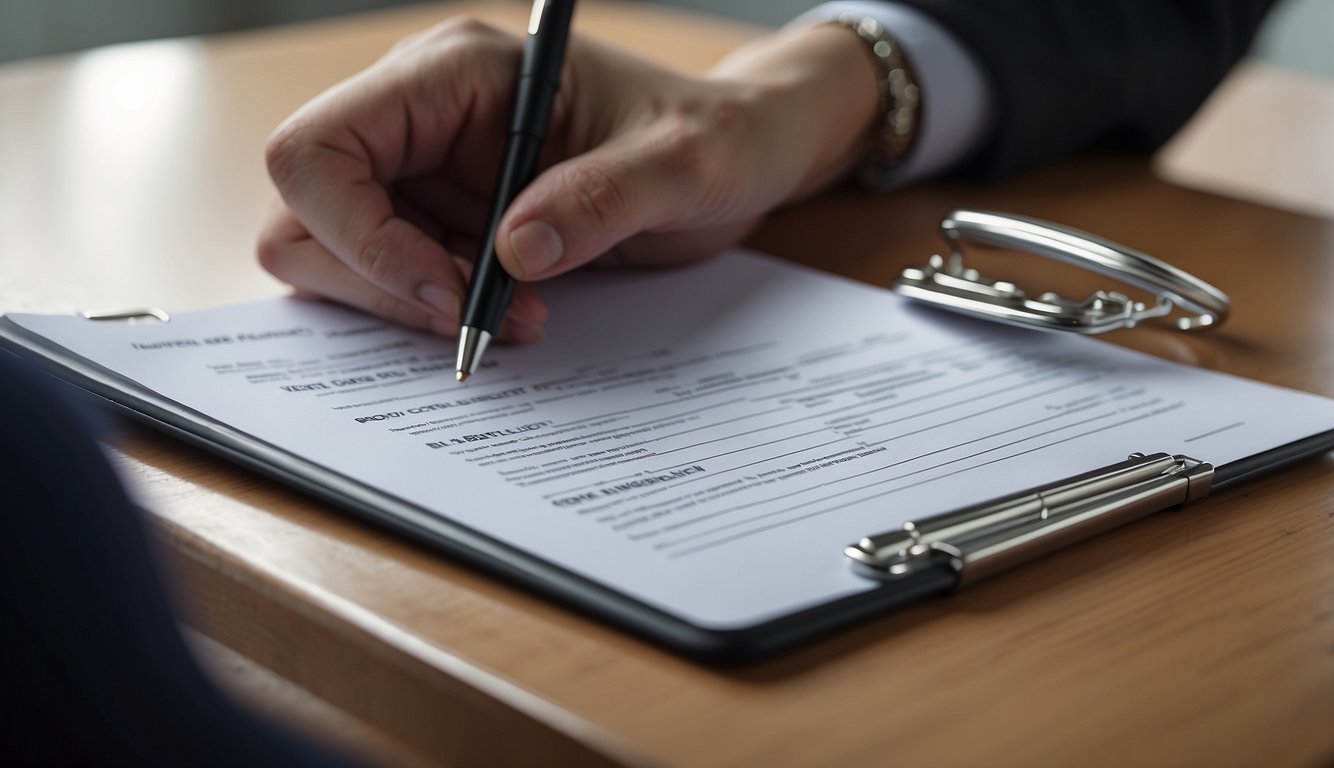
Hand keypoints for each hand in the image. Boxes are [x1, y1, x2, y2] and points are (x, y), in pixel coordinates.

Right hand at [258, 17, 878, 339]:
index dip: (358, 235)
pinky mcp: (442, 218)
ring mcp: (425, 170)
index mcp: (453, 73)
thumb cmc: (713, 137)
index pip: (317, 149)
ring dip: (406, 306)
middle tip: (482, 320)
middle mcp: (418, 116)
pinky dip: (432, 312)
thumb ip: (602, 199)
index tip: (451, 294)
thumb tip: (513, 256)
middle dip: (379, 284)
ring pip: (331, 254)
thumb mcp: (682, 164)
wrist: (736, 155)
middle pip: (305, 212)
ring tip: (515, 317)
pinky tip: (514, 312)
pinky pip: (388, 277)